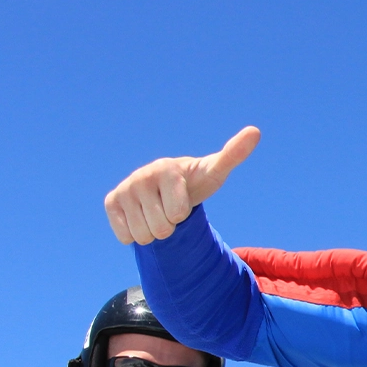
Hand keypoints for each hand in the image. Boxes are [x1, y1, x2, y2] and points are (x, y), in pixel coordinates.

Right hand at [105, 126, 260, 244]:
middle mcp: (140, 176)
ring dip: (153, 232)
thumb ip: (233, 154)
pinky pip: (124, 236)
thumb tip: (255, 131)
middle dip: (169, 226)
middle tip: (170, 209)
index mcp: (166, 169)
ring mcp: (124, 188)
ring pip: (142, 235)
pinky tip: (141, 215)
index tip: (183, 198)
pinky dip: (135, 234)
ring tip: (158, 211)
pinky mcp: (111, 202)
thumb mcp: (215, 171)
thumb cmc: (195, 182)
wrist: (168, 187)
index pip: (178, 214)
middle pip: (160, 229)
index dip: (183, 214)